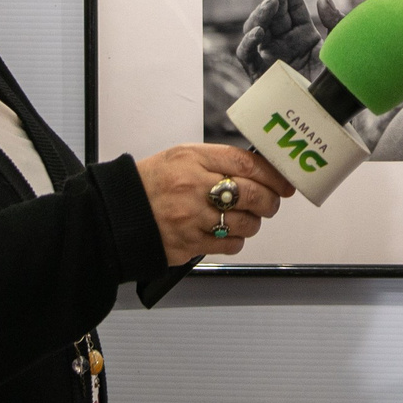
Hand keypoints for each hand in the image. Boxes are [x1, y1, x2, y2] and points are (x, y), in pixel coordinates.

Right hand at [137, 142, 293, 263]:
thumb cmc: (152, 183)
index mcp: (193, 160)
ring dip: (253, 222)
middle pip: (253, 194)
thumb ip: (218, 161)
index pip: (246, 163)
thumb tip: (257, 170)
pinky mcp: (190, 245)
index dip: (272, 174)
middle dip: (269, 200)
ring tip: (245, 217)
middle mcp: (194, 188)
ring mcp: (193, 219)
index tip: (283, 181)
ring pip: (246, 223)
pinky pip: (230, 245)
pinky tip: (227, 232)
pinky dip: (235, 240)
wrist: (120, 212)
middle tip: (270, 201)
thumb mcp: (181, 157)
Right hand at [234, 0, 343, 80]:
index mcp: (305, 35)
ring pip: (256, 29)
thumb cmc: (346, 80)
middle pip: (272, 14)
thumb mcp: (343, 44)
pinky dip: (248, 43)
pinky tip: (258, 32)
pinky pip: (247, 58)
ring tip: (273, 2)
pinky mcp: (263, 77)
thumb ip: (334, 20)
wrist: (342, 112)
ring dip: (261, 14)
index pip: (291, 6)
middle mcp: (286, 45)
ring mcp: (273, 60)